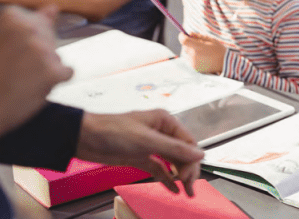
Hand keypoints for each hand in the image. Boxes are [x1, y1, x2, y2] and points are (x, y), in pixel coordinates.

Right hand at [0, 5, 72, 135]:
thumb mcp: (2, 41)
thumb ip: (29, 23)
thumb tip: (53, 7)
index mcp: (12, 17)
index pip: (39, 22)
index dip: (27, 40)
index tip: (11, 53)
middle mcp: (27, 30)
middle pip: (48, 40)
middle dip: (36, 54)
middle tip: (14, 69)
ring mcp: (41, 51)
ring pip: (55, 57)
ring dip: (43, 69)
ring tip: (20, 79)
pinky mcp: (52, 72)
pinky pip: (66, 72)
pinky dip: (55, 81)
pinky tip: (33, 86)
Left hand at [77, 110, 203, 196]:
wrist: (83, 138)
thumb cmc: (112, 131)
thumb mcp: (147, 140)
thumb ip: (174, 149)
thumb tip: (200, 154)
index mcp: (165, 122)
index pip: (188, 143)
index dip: (191, 161)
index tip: (189, 177)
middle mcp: (160, 132)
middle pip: (182, 153)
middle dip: (188, 170)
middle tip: (189, 188)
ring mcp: (151, 145)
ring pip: (172, 162)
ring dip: (180, 176)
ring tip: (186, 191)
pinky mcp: (140, 157)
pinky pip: (159, 168)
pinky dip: (167, 178)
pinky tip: (173, 189)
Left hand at [179, 32, 225, 74]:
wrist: (224, 63)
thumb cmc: (218, 49)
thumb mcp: (210, 39)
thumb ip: (198, 36)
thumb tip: (189, 33)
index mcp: (198, 47)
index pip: (184, 40)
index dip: (182, 36)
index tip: (183, 34)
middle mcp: (193, 55)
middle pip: (185, 46)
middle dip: (188, 43)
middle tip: (197, 42)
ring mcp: (193, 62)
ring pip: (187, 53)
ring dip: (191, 50)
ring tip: (203, 51)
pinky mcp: (194, 67)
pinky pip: (190, 59)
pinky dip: (194, 57)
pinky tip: (203, 57)